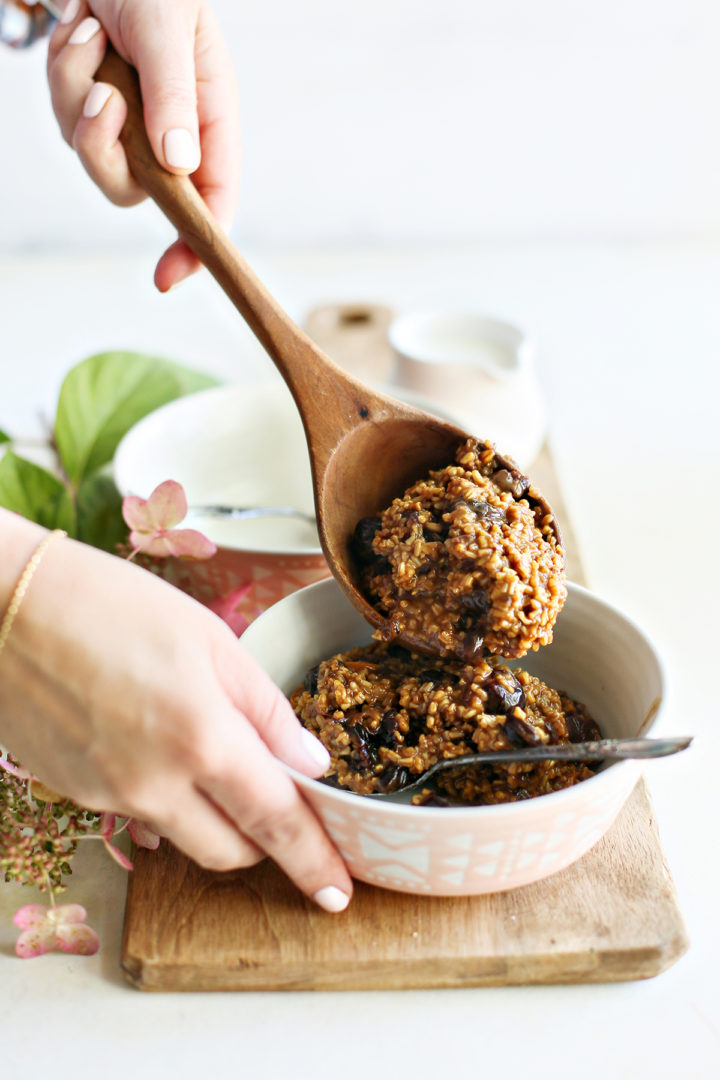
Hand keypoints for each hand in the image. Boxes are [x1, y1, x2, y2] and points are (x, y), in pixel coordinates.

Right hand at [0, 514, 351, 911]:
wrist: (8, 606)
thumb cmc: (115, 605)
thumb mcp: (211, 640)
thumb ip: (267, 709)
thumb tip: (310, 763)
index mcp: (202, 737)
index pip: (275, 823)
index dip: (313, 860)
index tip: (337, 890)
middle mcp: (155, 784)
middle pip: (231, 852)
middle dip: (264, 840)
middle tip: (275, 799)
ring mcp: (108, 796)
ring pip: (183, 837)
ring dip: (213, 817)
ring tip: (206, 751)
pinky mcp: (75, 795)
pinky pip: (138, 815)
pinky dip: (164, 796)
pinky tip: (152, 742)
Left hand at [46, 0, 240, 291]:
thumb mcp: (170, 29)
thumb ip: (175, 96)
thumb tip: (180, 164)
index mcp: (209, 121)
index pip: (211, 202)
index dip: (194, 246)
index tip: (168, 276)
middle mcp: (170, 135)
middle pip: (134, 189)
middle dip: (104, 150)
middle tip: (104, 95)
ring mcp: (127, 127)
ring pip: (90, 153)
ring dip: (76, 90)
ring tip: (92, 30)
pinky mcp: (90, 111)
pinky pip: (64, 115)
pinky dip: (63, 69)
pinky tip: (81, 28)